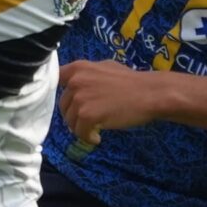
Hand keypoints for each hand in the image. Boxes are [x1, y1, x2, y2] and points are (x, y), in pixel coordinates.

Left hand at [56, 59, 170, 147]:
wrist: (150, 94)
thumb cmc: (131, 82)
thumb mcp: (105, 68)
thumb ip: (87, 75)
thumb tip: (74, 85)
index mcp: (78, 68)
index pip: (56, 81)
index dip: (63, 95)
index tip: (71, 104)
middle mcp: (76, 81)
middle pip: (63, 105)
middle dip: (74, 115)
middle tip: (89, 120)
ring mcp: (80, 98)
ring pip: (70, 121)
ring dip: (81, 128)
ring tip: (95, 129)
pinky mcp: (87, 115)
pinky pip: (79, 132)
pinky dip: (87, 138)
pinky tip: (98, 138)